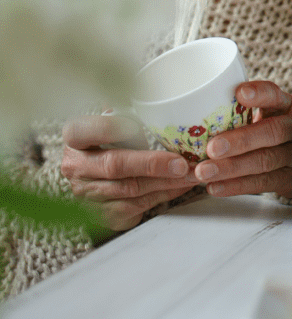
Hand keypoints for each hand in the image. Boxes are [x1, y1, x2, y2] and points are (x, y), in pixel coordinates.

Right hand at [61, 113, 194, 231]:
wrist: (100, 173)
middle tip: (180, 162)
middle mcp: (76, 167)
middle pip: (115, 166)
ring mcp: (87, 194)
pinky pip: (137, 207)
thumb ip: (128, 110)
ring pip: (130, 190)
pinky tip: (180, 185)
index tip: (138, 127)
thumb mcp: (114, 118)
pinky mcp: (103, 214)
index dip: (112, 128)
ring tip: (190, 173)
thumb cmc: (114, 137)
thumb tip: (157, 103)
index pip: (87, 130)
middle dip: (152, 164)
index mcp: (75, 136)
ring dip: (165, 182)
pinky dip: (163, 195)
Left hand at [194, 81, 291, 199]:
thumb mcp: (267, 114)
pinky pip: (262, 183)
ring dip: (232, 168)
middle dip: (240, 141)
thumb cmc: (271, 130)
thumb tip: (198, 105)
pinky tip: (215, 187)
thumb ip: (242, 110)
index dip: (260, 94)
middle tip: (212, 147)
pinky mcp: (289, 179)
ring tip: (204, 171)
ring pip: (264, 161)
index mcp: (286, 106)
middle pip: (272, 132)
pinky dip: (236, 186)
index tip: (239, 93)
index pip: (276, 96)